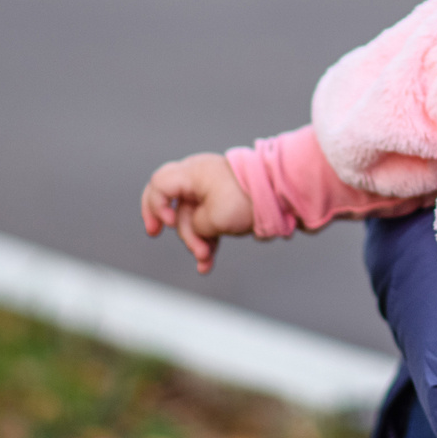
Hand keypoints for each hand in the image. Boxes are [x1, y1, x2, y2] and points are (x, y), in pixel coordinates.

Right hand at [138, 154, 255, 272]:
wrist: (280, 194)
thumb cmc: (247, 198)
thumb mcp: (214, 219)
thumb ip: (194, 226)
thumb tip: (195, 230)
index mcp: (193, 173)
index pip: (159, 185)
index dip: (156, 206)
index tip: (169, 224)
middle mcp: (197, 178)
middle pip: (171, 203)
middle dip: (173, 227)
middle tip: (161, 237)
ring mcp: (209, 191)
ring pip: (190, 218)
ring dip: (195, 242)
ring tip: (205, 260)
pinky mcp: (221, 203)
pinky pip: (205, 223)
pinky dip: (205, 241)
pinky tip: (206, 264)